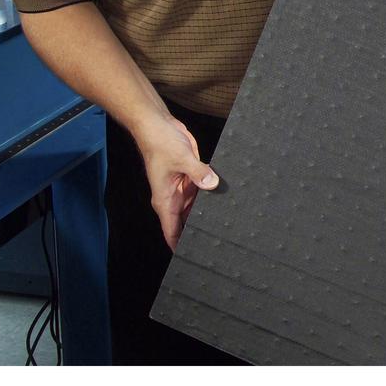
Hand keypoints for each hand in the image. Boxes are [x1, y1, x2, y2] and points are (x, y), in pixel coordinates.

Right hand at [134, 116, 219, 250]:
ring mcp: (182, 188)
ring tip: (227, 227)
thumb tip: (212, 184)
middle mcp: (172, 198)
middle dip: (199, 232)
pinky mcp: (191, 177)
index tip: (193, 259)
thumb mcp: (181, 158)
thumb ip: (198, 173)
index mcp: (164, 200)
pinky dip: (211, 196)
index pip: (171, 231)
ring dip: (207, 214)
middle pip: (185, 223)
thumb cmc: (160, 144)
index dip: (180, 246)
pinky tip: (226, 201)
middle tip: (219, 245)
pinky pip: (202, 192)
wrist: (157, 125)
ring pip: (196, 208)